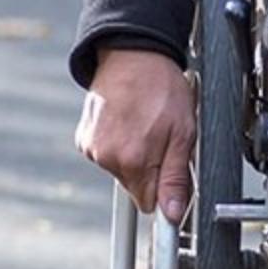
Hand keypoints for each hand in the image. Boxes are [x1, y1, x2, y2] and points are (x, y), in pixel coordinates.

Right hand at [73, 46, 194, 224]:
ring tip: (144, 124)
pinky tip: (127, 122)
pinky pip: (106, 155)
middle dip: (151, 170)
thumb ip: (176, 177)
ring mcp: (92, 149)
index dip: (165, 190)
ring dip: (133, 156)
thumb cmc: (161, 87)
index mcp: (133, 160)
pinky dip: (118, 144)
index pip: (149, 203)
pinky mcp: (84, 139)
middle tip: (161, 138)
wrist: (133, 54)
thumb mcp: (183, 132)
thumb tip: (172, 214)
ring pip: (121, 171)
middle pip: (135, 187)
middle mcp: (107, 158)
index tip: (172, 171)